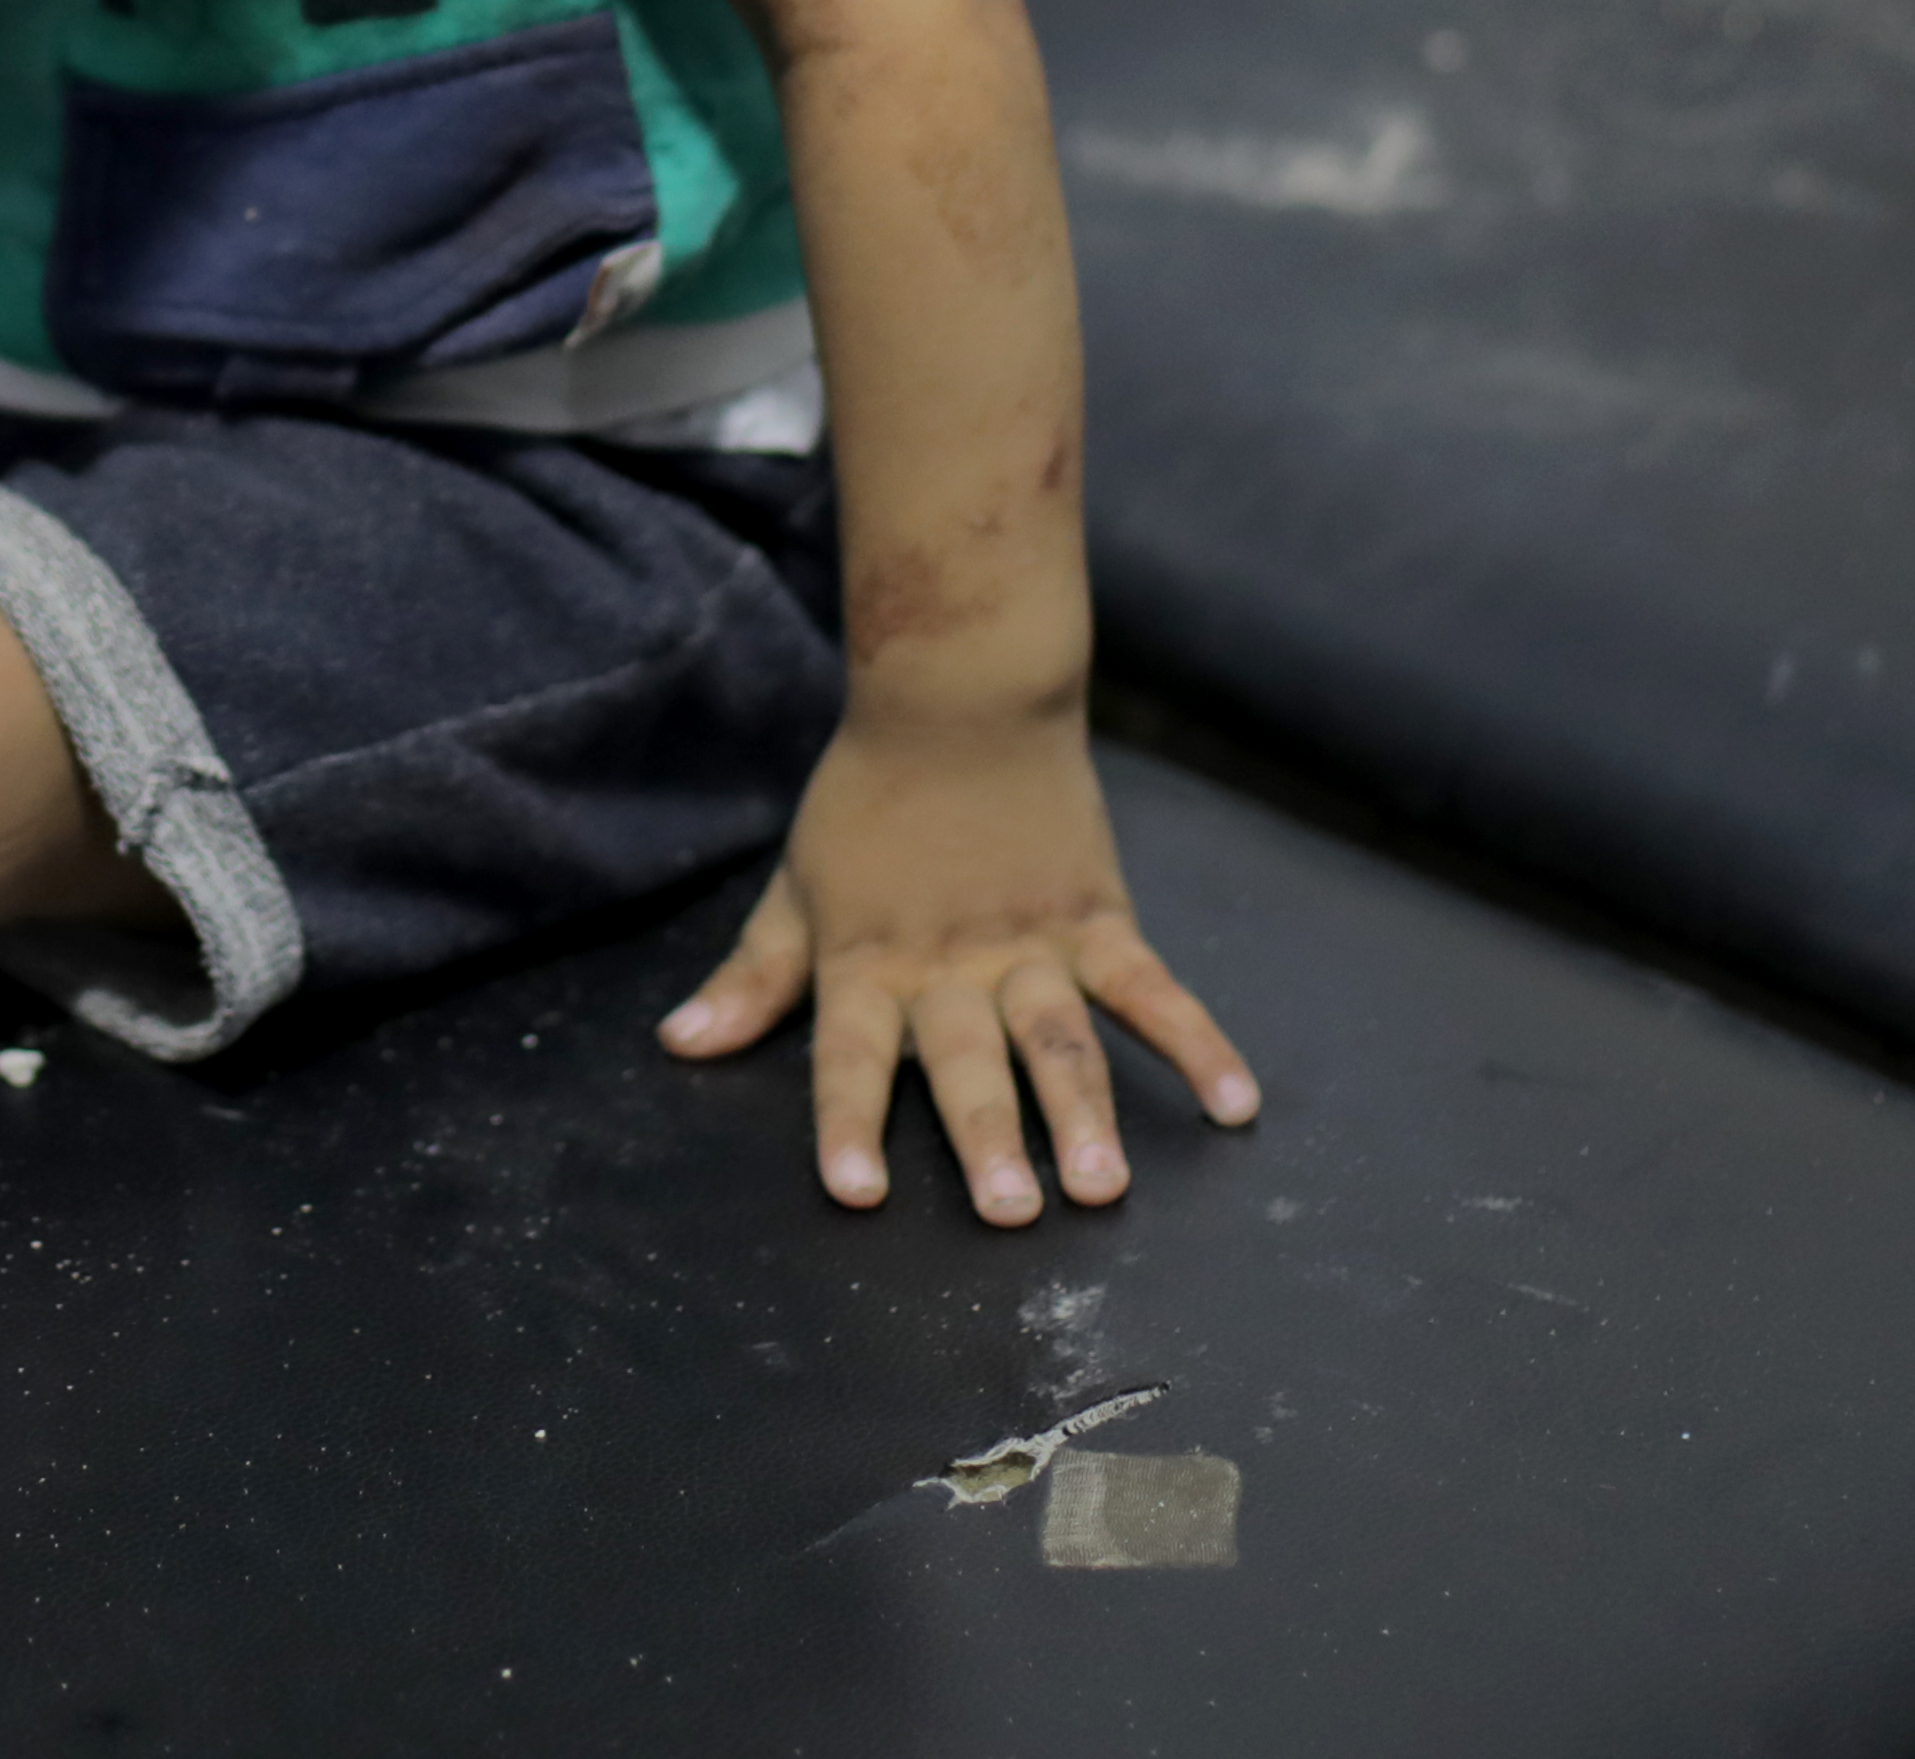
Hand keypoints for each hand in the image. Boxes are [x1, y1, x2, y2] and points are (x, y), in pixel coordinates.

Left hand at [661, 700, 1258, 1220]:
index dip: (851, 1124)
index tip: (857, 1194)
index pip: (851, 1057)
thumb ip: (752, 978)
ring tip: (1105, 1187)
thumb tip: (680, 1046)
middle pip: (968, 1061)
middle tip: (1012, 1215)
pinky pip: (1152, 989)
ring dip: (1084, 1112)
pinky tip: (1234, 1106)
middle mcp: (950, 964)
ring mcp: (1031, 943)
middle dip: (989, 1138)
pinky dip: (1197, 1044)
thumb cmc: (867, 804)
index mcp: (868, 962)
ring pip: (1059, 1037)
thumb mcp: (797, 888)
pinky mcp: (1097, 917)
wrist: (958, 699)